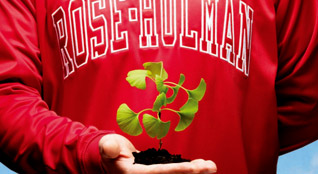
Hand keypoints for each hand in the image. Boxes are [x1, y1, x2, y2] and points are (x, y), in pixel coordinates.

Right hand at [99, 134, 216, 173]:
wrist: (113, 156)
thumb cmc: (108, 149)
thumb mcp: (106, 146)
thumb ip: (109, 148)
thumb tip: (111, 148)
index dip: (175, 172)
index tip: (191, 168)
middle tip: (209, 167)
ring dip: (195, 172)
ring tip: (211, 166)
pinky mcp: (159, 173)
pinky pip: (176, 172)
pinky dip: (189, 168)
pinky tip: (202, 165)